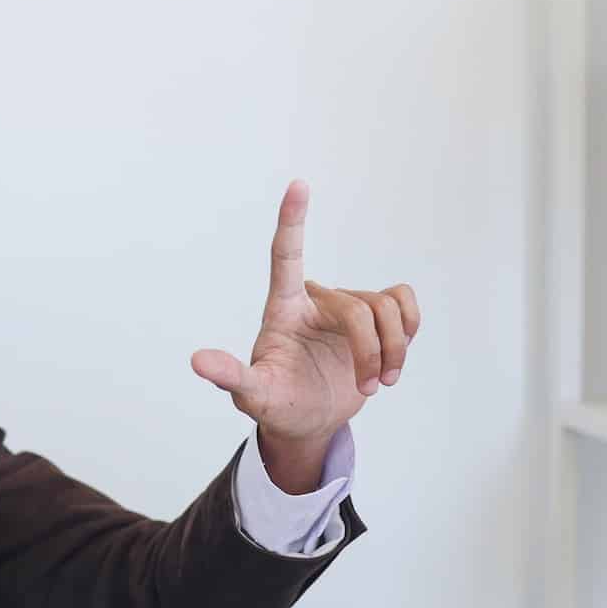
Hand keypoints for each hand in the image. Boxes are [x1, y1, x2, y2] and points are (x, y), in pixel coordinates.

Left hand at [190, 180, 418, 490]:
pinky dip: (408, 331)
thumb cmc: (275, 403)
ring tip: (377, 384)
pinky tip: (394, 362)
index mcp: (283, 309)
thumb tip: (198, 362)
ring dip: (392, 351)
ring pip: (386, 309)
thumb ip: (230, 376)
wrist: (308, 422)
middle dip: (369, 352)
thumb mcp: (251, 394)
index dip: (292, 220)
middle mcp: (317, 301)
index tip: (298, 185)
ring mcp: (349, 309)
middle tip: (367, 389)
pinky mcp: (377, 321)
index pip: (285, 255)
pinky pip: (404, 303)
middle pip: (357, 308)